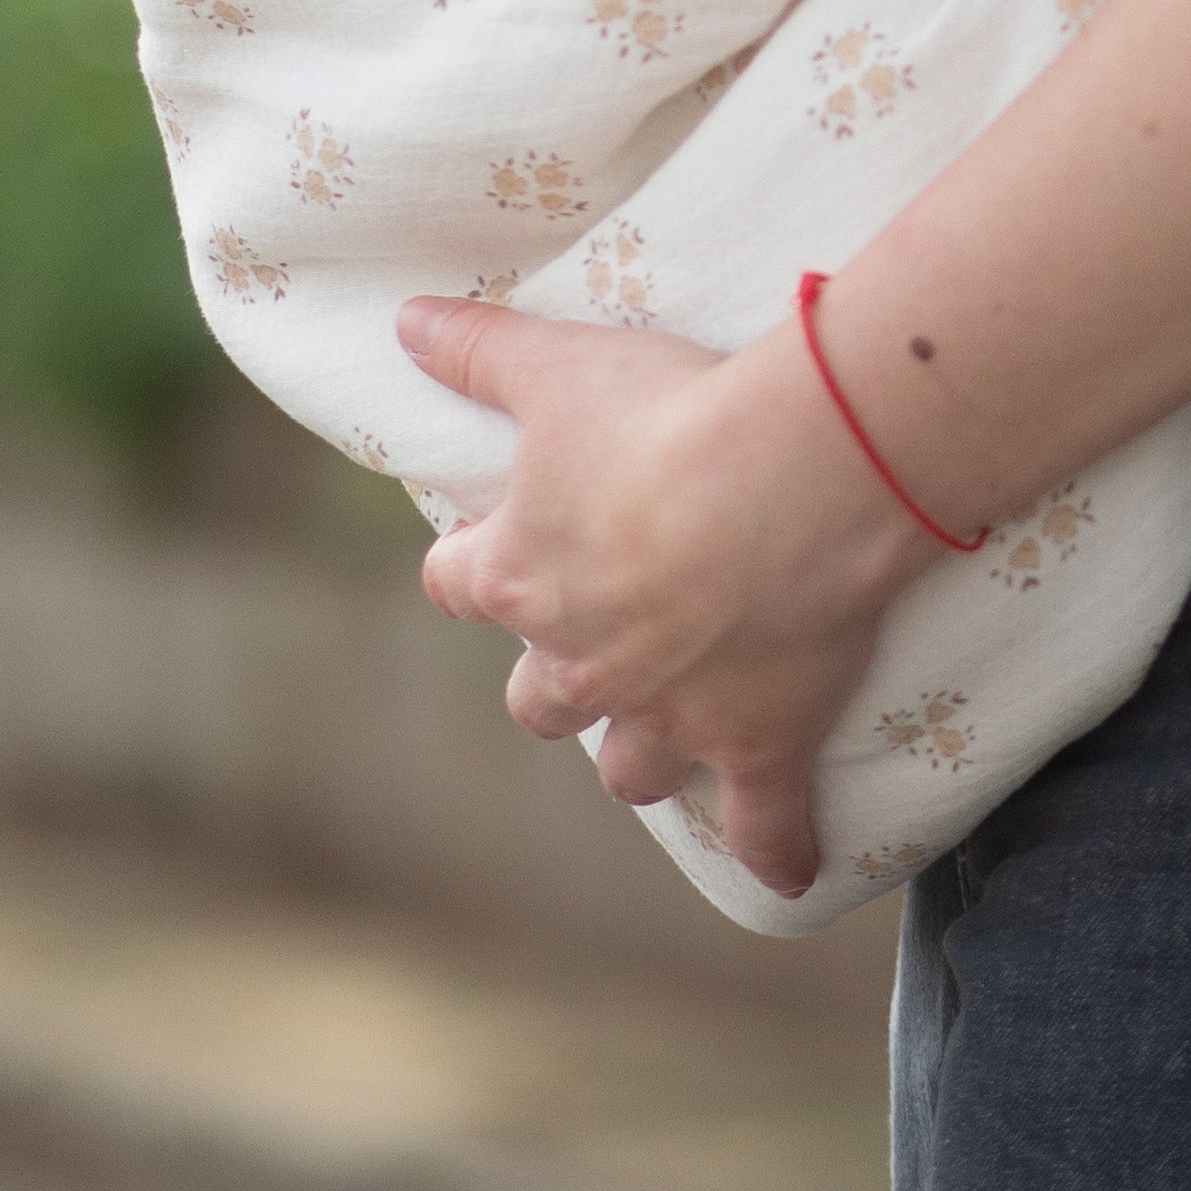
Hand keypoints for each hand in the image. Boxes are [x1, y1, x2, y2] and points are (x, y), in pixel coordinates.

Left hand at [400, 297, 923, 900]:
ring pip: (631, 768)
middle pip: (542, 700)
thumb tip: (404, 321)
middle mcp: (582, 663)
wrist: (786, 480)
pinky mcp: (757, 744)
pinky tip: (785, 869)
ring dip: (644, 755)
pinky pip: (764, 822)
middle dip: (557, 680)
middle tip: (596, 641)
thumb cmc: (665, 414)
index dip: (470, 568)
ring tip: (670, 737)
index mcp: (522, 574)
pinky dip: (776, 847)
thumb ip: (478, 350)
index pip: (457, 585)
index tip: (487, 550)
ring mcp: (669, 716)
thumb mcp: (559, 365)